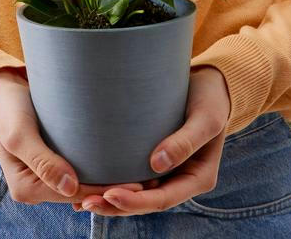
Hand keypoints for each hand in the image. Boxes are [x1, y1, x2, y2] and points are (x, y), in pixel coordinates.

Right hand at [0, 67, 145, 207]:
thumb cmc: (7, 108)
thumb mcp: (20, 133)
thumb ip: (42, 161)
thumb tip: (71, 188)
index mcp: (28, 189)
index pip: (76, 194)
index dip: (107, 191)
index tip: (137, 183)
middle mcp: (40, 187)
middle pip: (84, 193)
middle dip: (115, 189)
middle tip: (149, 180)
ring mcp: (49, 174)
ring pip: (86, 182)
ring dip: (111, 179)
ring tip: (144, 173)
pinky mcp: (57, 158)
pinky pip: (82, 168)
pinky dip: (102, 166)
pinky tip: (124, 159)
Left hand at [72, 65, 231, 215]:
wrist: (209, 84)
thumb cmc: (209, 99)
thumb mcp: (205, 118)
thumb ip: (186, 141)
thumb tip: (158, 164)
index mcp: (198, 178)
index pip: (164, 199)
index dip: (137, 201)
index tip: (111, 195)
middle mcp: (180, 179)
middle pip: (146, 202)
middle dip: (116, 205)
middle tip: (86, 203)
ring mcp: (166, 171)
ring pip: (137, 193)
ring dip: (110, 199)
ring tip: (80, 201)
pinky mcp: (152, 157)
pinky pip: (132, 175)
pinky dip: (113, 181)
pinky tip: (89, 183)